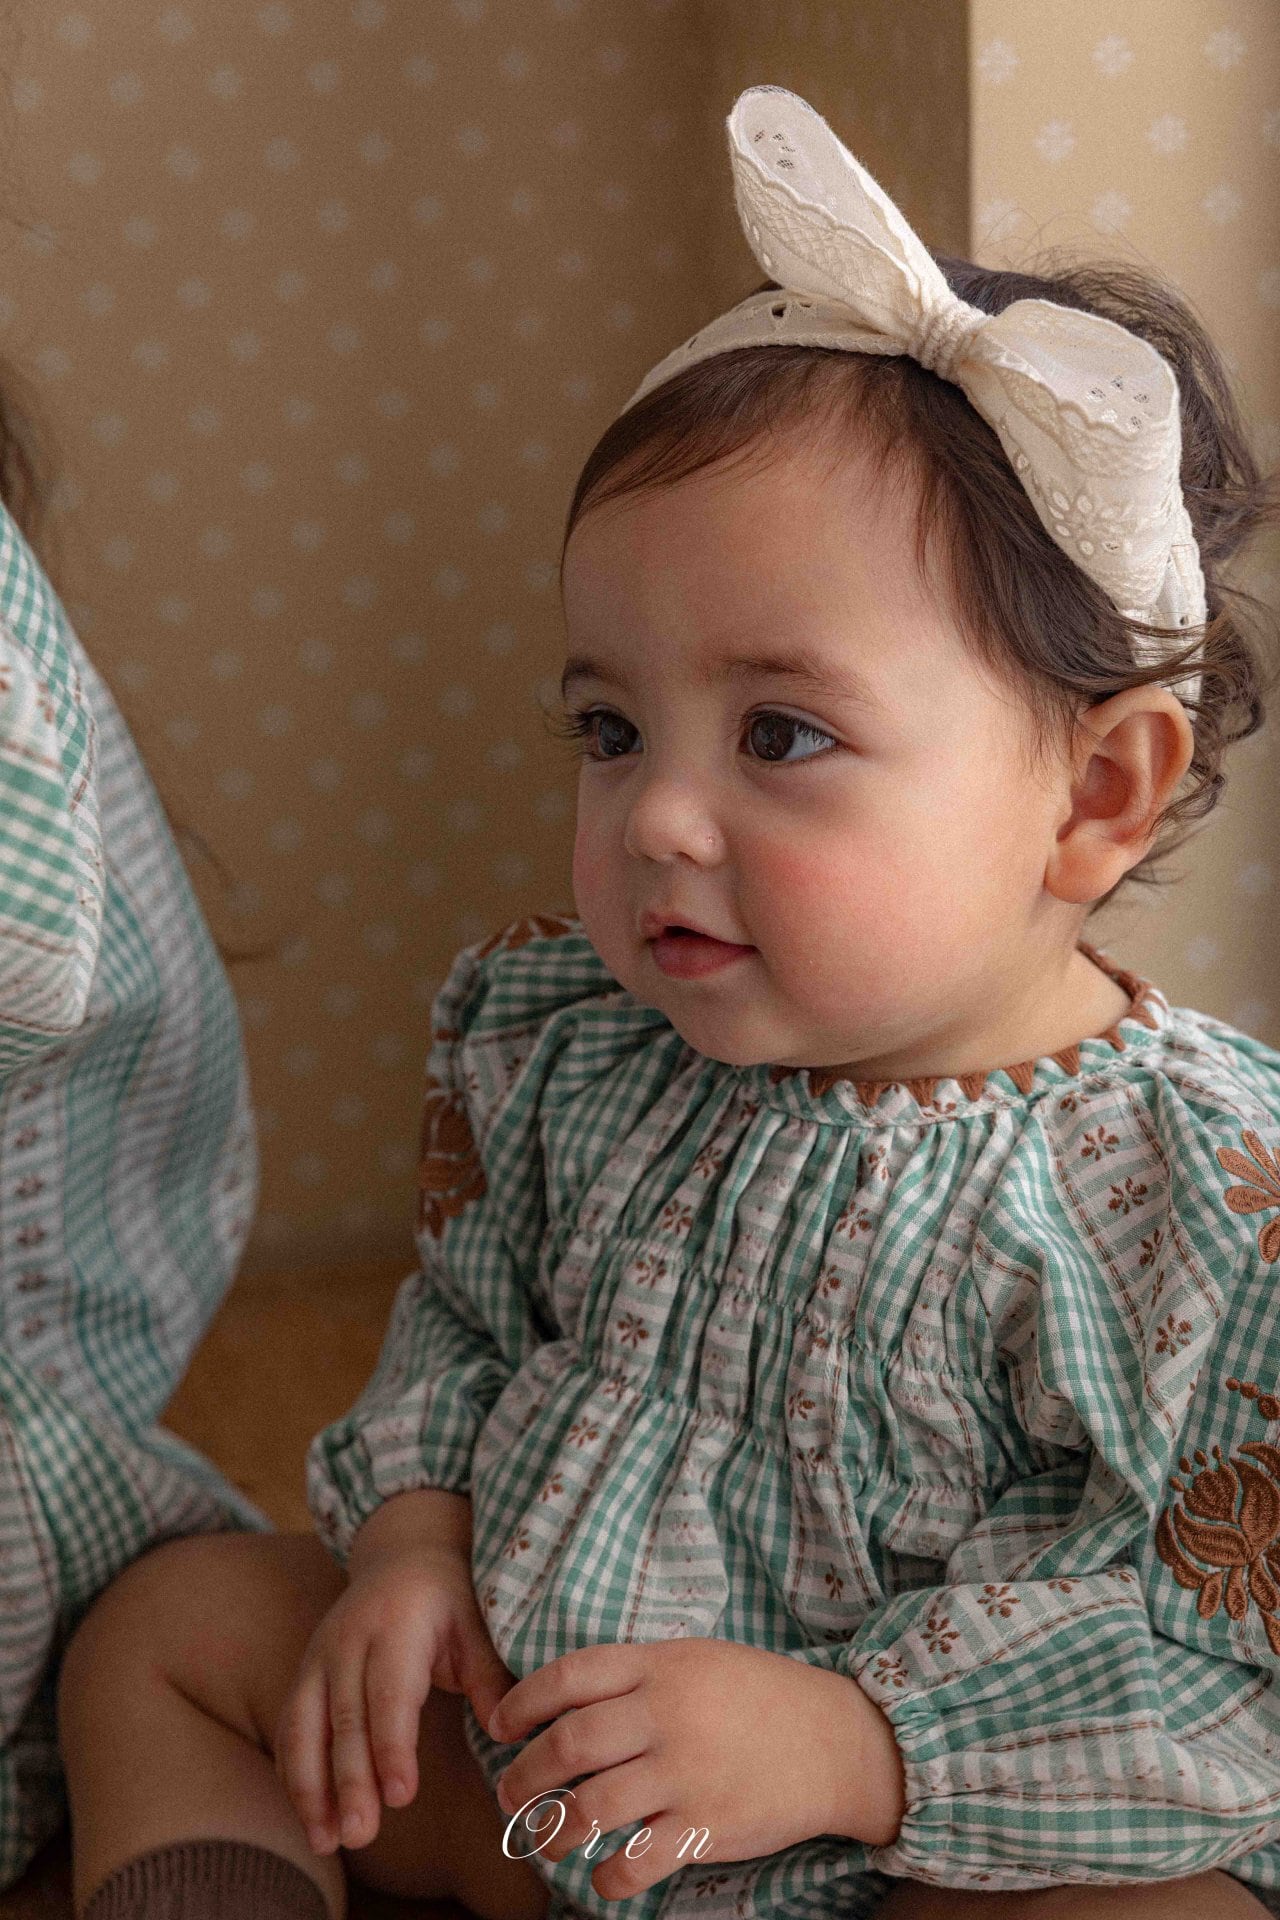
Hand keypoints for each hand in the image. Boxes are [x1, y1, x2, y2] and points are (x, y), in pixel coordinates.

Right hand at [273, 1539, 515, 1857]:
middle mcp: (349, 1640)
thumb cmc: (448, 1599)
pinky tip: (309, 1816)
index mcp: (397, 1626)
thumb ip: (489, 1676)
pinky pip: (291, 1727)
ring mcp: (319, 1656)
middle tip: (361, 1835)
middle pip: (343, 1718)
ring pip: (304, 1726)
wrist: (402, 1554)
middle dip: (349, 1781)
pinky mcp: (304, 1673)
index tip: (400, 1798)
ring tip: (326, 1842)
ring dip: (310, 1787)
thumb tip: (507, 1731)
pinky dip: (294, 1773)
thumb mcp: (476, 1626)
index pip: (390, 1694)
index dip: (392, 1747)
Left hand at [487, 1638, 906, 1902]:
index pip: (569, 1676)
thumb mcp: (697, 1659)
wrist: (835, 1740)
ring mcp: (685, 1772)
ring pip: (590, 1807)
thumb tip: (566, 1698)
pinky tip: (601, 1877)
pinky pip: (636, 1861)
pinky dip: (607, 1877)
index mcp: (661, 1665)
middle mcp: (666, 1714)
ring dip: (552, 1831)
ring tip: (544, 1839)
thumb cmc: (759, 1696)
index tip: (498, 1725)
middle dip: (524, 1775)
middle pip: (568, 1744)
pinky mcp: (705, 1824)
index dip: (522, 1702)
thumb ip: (638, 1673)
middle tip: (509, 1795)